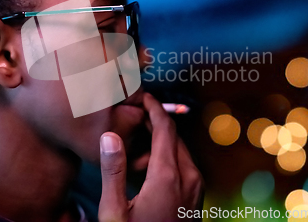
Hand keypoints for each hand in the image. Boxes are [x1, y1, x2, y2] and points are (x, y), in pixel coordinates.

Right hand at [98, 93, 202, 221]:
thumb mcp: (115, 211)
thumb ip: (113, 171)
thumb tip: (110, 136)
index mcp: (168, 176)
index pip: (165, 128)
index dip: (154, 108)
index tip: (144, 97)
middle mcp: (188, 177)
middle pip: (173, 137)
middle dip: (154, 126)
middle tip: (132, 125)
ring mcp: (196, 188)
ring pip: (179, 152)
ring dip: (158, 148)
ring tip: (133, 164)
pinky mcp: (197, 197)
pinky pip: (184, 167)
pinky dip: (166, 162)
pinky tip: (147, 177)